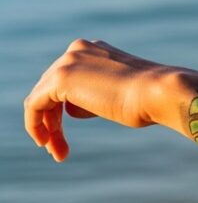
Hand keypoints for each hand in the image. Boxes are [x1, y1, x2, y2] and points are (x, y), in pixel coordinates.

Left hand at [24, 38, 170, 161]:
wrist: (158, 93)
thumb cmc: (149, 99)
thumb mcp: (120, 93)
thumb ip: (96, 95)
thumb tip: (76, 108)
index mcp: (94, 50)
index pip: (66, 81)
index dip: (61, 111)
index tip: (67, 134)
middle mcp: (78, 50)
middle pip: (50, 90)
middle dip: (52, 121)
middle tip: (60, 149)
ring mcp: (68, 62)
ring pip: (41, 99)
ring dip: (46, 128)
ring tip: (57, 152)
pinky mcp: (60, 79)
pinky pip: (34, 105)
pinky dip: (35, 125)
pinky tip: (46, 142)